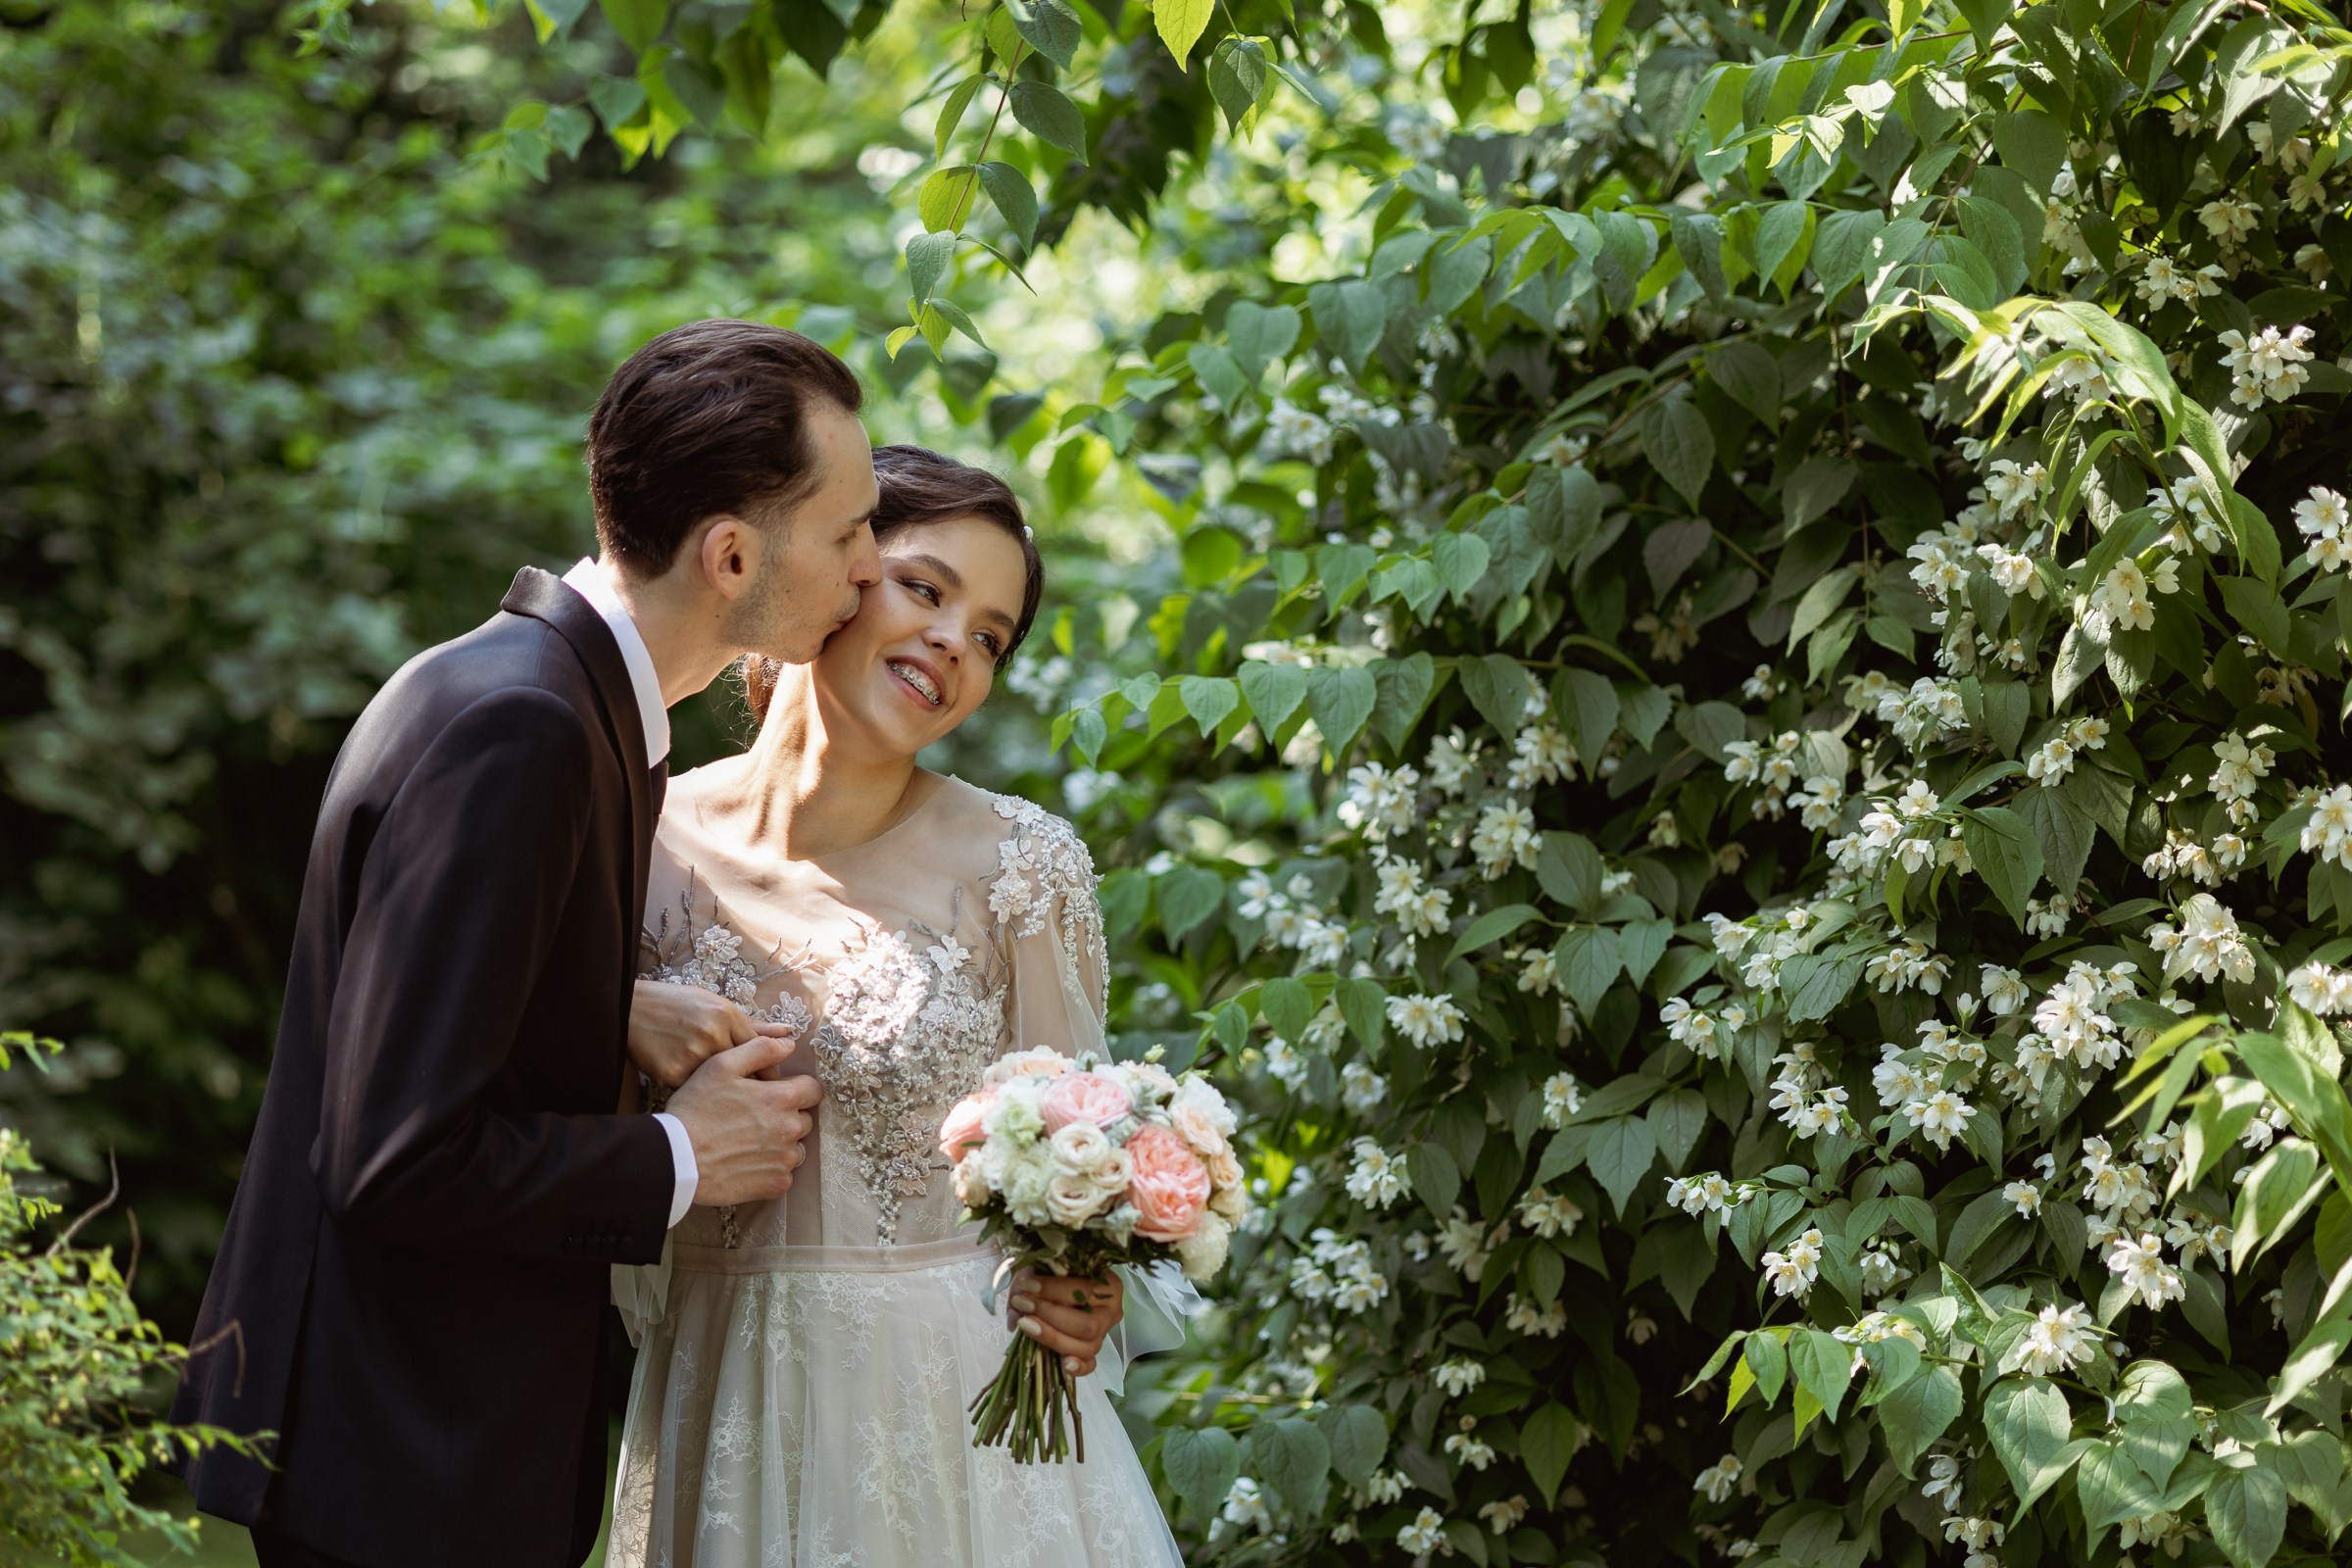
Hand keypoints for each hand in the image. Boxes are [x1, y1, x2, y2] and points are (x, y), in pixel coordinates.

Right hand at [629, 978, 793, 1088]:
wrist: (629, 1010)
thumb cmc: (675, 1005)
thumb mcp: (714, 1005)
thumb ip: (750, 1025)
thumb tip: (785, 1034)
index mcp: (727, 1016)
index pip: (763, 1052)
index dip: (771, 1073)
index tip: (773, 1087)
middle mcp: (713, 1034)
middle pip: (747, 1073)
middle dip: (753, 1090)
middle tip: (755, 1103)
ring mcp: (691, 1055)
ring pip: (722, 1088)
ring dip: (728, 1098)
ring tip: (726, 1102)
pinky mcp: (671, 1074)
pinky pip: (695, 1093)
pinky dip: (699, 1097)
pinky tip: (699, 1097)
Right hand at [662, 1035, 822, 1206]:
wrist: (676, 1159)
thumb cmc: (696, 1110)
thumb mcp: (721, 1066)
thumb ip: (760, 1049)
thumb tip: (789, 1044)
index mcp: (782, 1099)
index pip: (813, 1090)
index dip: (795, 1088)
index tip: (774, 1093)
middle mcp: (790, 1130)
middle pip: (804, 1119)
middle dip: (787, 1115)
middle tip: (754, 1117)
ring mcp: (784, 1160)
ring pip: (795, 1146)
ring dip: (780, 1143)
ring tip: (748, 1141)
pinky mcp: (775, 1185)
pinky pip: (784, 1172)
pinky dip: (771, 1168)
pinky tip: (746, 1161)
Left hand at [1007, 1269, 1124, 1378]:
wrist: (1059, 1289)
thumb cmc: (1057, 1276)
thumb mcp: (1048, 1267)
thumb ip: (1033, 1277)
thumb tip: (1018, 1301)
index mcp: (1109, 1286)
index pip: (1084, 1290)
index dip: (1054, 1289)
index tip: (1028, 1285)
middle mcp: (1110, 1313)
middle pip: (1087, 1324)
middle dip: (1050, 1315)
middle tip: (1023, 1303)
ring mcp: (1102, 1335)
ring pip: (1086, 1347)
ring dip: (1052, 1337)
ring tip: (1024, 1324)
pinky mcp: (1091, 1353)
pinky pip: (1089, 1365)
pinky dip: (1078, 1367)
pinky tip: (1064, 1364)